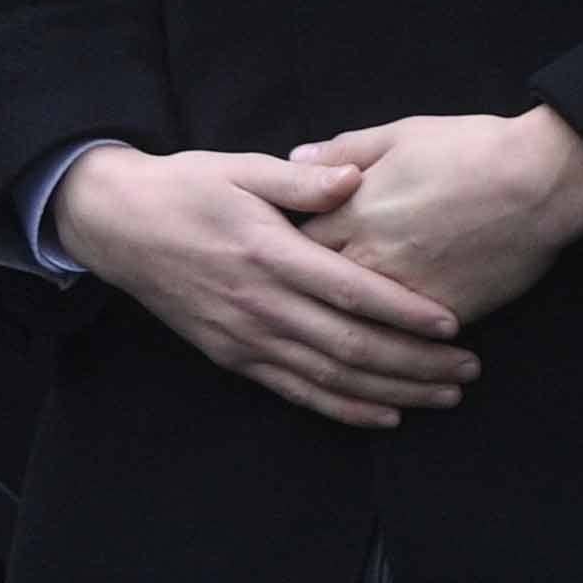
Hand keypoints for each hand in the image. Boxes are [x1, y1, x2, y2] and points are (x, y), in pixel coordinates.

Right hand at [48, 145, 481, 428]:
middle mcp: (258, 302)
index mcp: (266, 250)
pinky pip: (295, 391)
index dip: (403, 312)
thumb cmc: (182, 187)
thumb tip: (357, 178)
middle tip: (468, 369)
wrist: (114, 223)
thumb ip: (301, 179)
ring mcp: (243, 335)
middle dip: (416, 363)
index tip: (452, 324)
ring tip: (444, 396)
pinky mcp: (231, 355)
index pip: (349, 291)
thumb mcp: (238, 166)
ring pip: (329, 377)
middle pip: (349, 346)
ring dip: (392, 392)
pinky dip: (343, 409)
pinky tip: (385, 416)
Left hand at [293, 108, 582, 329]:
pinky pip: (406, 339)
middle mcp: (372, 256)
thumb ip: (341, 151)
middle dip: (304, 297)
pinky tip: (386, 353)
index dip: (284, 250)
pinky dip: (392, 345)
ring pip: (358, 324)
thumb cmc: (467, 150)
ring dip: (344, 330)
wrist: (539, 183)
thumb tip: (294, 158)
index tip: (278, 256)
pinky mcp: (447, 314)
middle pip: (318, 291)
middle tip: (297, 303)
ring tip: (332, 337)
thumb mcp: (396, 135)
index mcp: (351, 211)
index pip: (293, 244)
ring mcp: (409, 291)